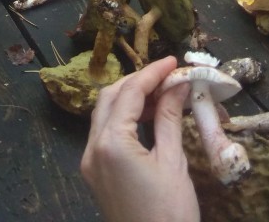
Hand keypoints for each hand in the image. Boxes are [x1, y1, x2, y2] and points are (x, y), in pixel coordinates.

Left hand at [81, 57, 198, 221]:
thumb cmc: (169, 214)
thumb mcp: (173, 162)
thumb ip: (169, 118)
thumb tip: (177, 85)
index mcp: (110, 143)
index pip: (129, 93)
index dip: (152, 73)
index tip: (174, 61)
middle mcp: (92, 148)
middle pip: (110, 97)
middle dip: (138, 82)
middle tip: (168, 76)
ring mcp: (91, 162)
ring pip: (105, 114)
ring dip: (130, 98)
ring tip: (163, 94)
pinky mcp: (96, 174)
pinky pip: (106, 133)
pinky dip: (125, 119)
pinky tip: (148, 118)